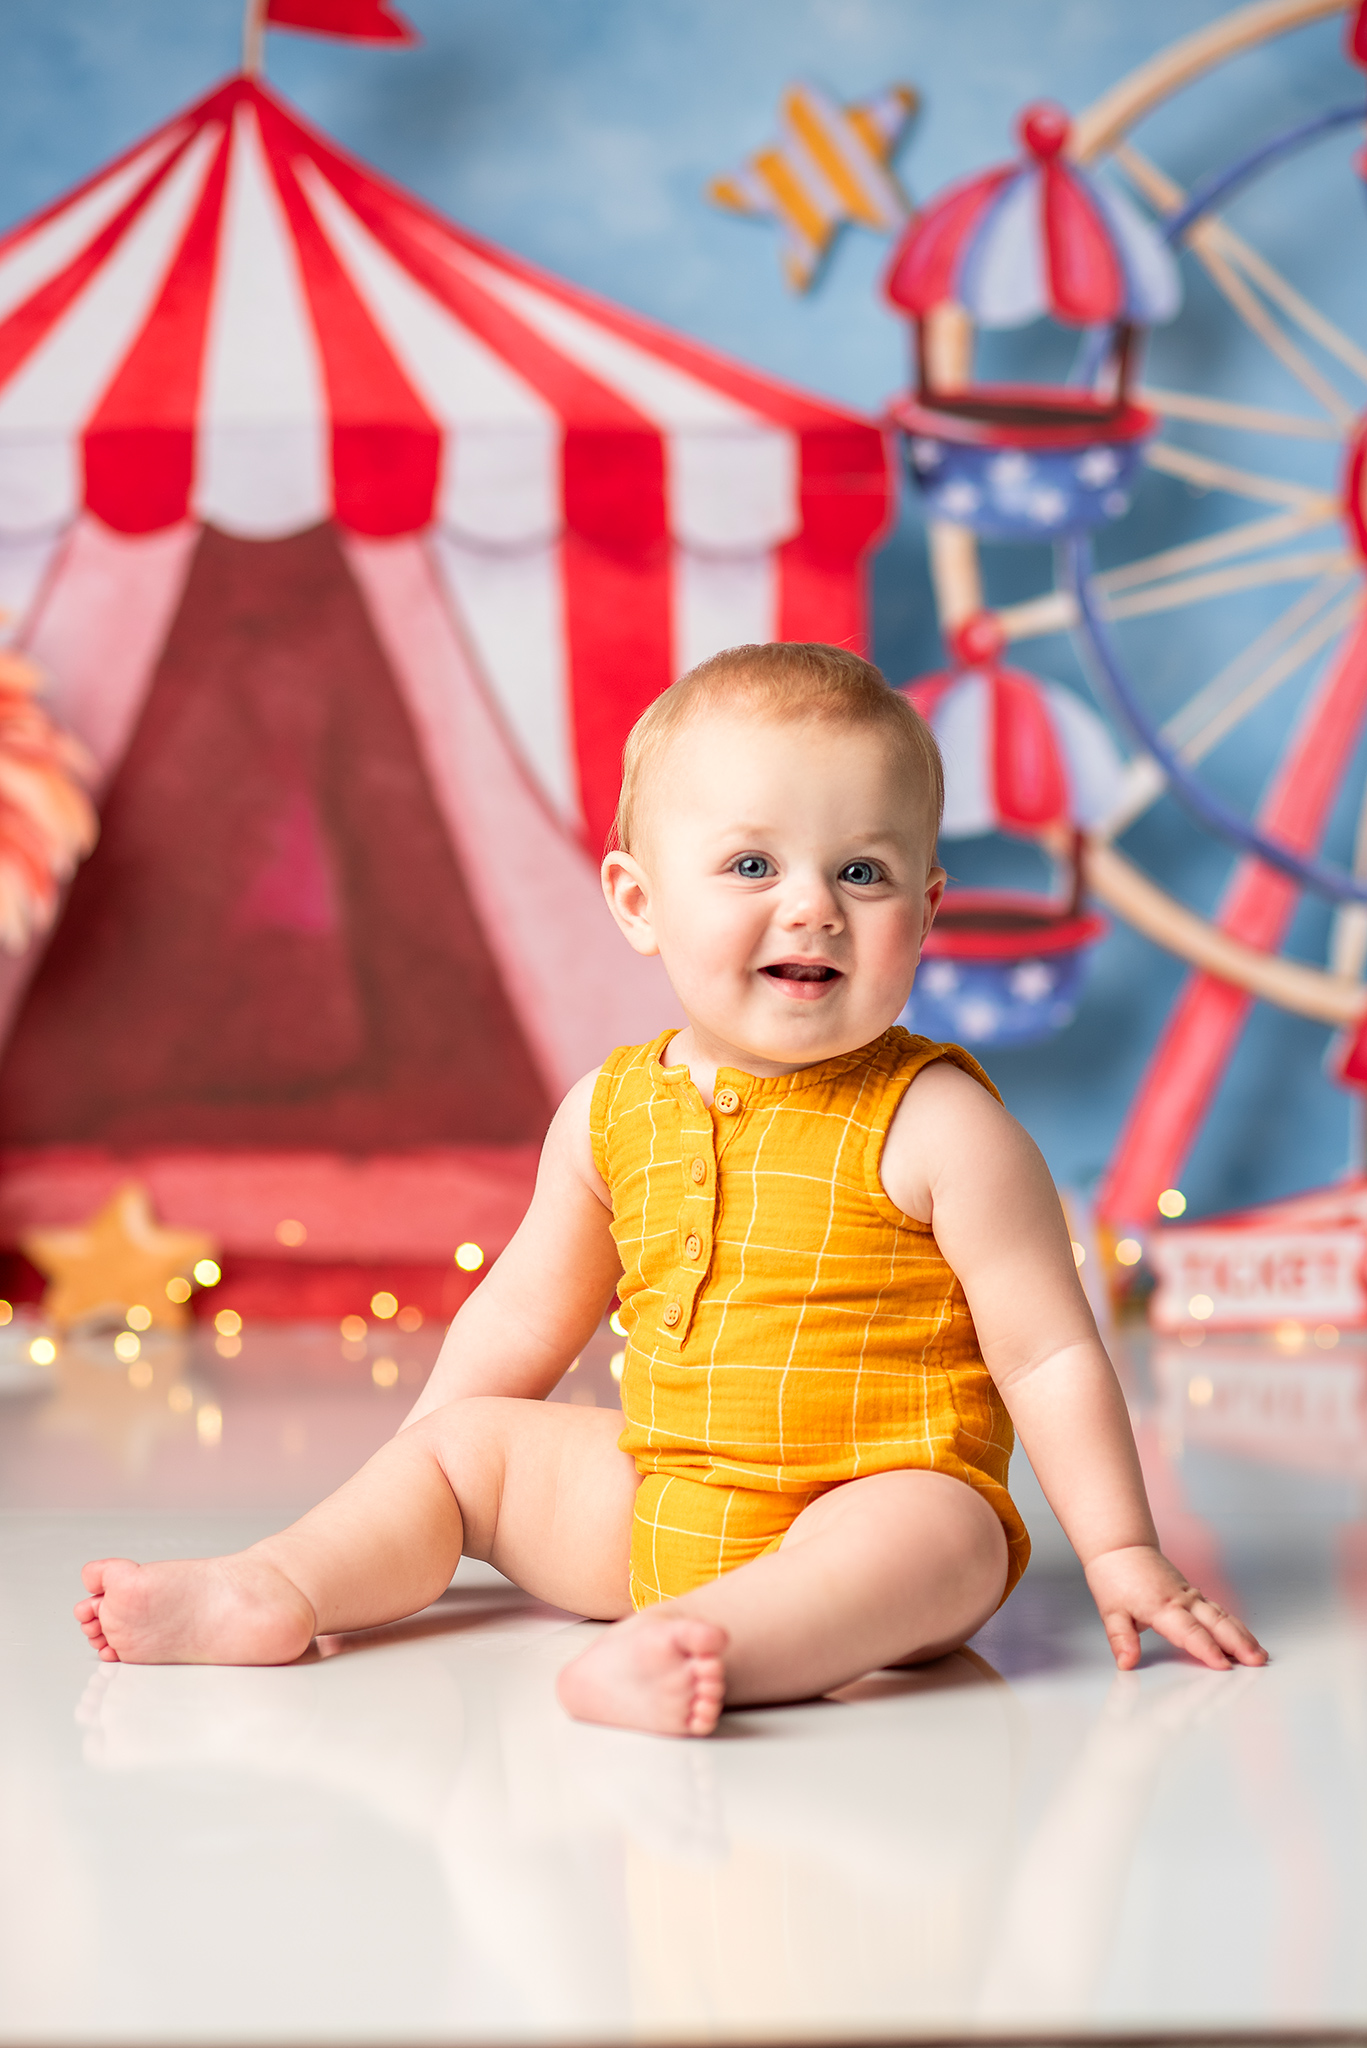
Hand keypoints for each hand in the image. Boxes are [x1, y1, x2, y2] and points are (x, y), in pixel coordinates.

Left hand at [1084, 1544, 1266, 1671]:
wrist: (1121, 1548)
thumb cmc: (1115, 1578)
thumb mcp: (1110, 1611)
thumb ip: (1121, 1638)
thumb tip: (1126, 1662)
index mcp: (1162, 1607)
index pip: (1189, 1632)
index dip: (1206, 1649)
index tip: (1223, 1665)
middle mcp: (1182, 1601)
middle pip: (1215, 1623)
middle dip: (1238, 1643)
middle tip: (1256, 1661)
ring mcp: (1190, 1596)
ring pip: (1222, 1616)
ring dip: (1242, 1635)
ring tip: (1260, 1654)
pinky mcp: (1193, 1595)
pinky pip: (1218, 1610)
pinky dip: (1235, 1625)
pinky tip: (1246, 1639)